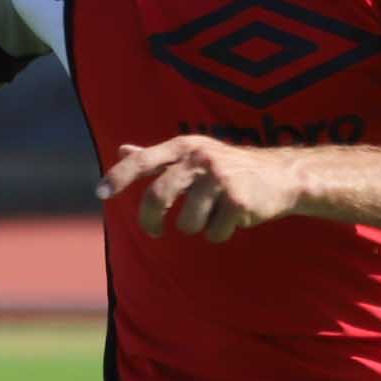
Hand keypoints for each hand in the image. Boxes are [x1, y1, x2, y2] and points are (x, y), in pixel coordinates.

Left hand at [99, 136, 303, 243]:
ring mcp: (220, 179)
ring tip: (212, 215)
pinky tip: (234, 219)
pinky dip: (220, 233)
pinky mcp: (238, 202)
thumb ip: (157, 155)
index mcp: (186, 147)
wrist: (281, 176)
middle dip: (150, 221)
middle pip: (158, 196)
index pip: (144, 160)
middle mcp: (200, 158)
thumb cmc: (230, 167)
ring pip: (187, 223)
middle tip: (152, 232)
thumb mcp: (193, 154)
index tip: (99, 193)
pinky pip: (214, 233)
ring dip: (197, 227)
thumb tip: (121, 149)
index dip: (119, 177)